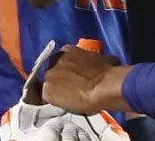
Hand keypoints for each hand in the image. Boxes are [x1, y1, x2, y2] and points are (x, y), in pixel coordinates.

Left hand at [0, 41, 129, 140]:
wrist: (103, 87)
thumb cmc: (107, 72)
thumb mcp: (103, 58)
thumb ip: (96, 59)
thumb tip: (102, 63)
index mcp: (68, 50)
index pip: (63, 59)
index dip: (68, 68)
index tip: (74, 75)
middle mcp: (55, 60)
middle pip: (53, 70)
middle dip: (60, 78)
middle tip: (71, 87)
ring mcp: (48, 76)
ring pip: (49, 84)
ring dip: (56, 90)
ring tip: (68, 98)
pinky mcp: (46, 92)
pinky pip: (47, 98)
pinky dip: (53, 102)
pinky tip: (63, 104)